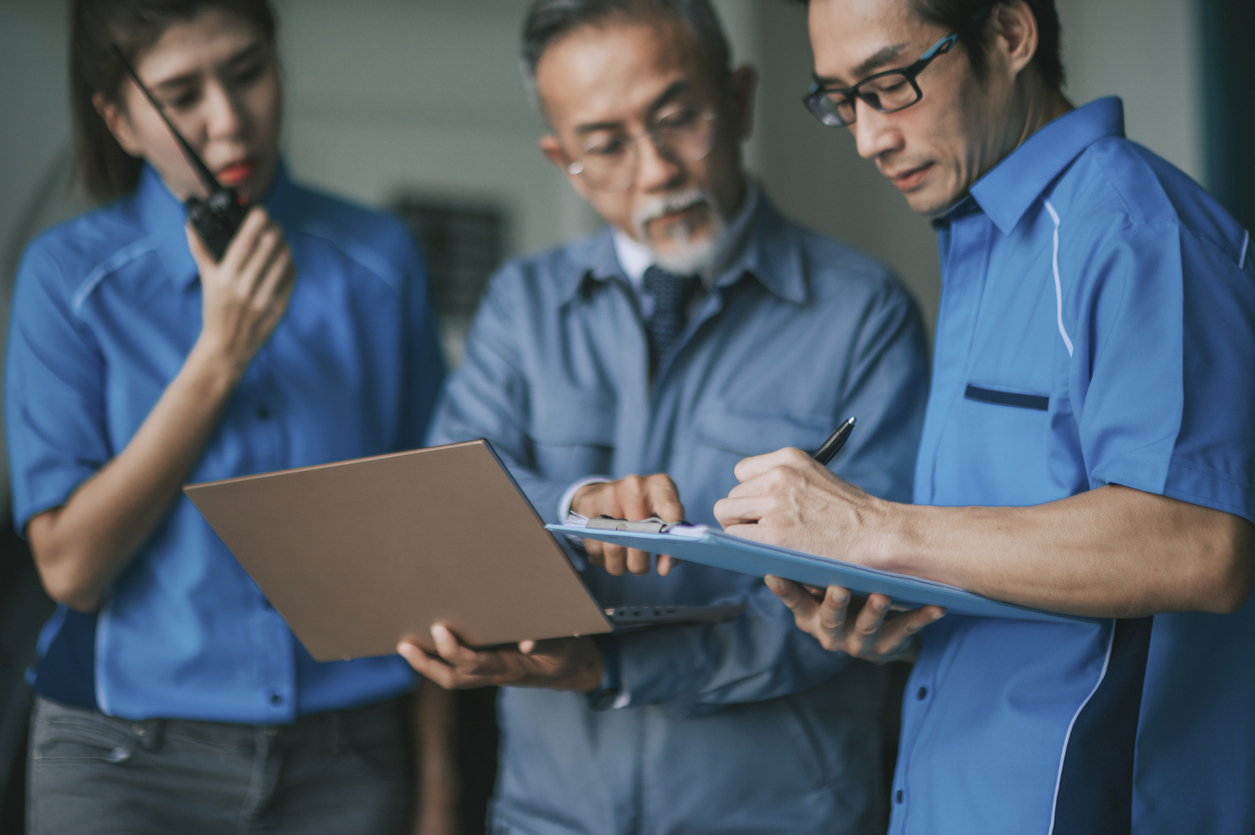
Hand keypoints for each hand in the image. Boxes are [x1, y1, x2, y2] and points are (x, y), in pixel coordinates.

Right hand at [188, 206, 295, 374]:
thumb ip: (201, 251)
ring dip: (284, 245)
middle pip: (268, 247)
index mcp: (225, 278)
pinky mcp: (279, 308)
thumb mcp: (207, 281)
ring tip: (280, 241)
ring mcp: (264, 299)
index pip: (244, 243)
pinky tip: (284, 261)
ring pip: (283, 260)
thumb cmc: (216, 310)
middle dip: (275, 230)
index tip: (261, 211)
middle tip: (275, 224)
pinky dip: (289, 265)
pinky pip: (290, 277)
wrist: (228, 346)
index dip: (256, 222)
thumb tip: (190, 225)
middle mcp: (244, 288)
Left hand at [397, 625, 602, 692]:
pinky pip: (459, 667)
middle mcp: (495, 674)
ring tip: (406, 645)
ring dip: (427, 664)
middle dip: (426, 664)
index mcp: (510, 669)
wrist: (576, 668)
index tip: (439, 630)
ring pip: (452, 676)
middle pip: (453, 677)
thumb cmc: (567, 653)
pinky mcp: (490, 665)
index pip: (474, 665)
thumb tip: (527, 641)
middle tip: (405, 644)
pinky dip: (439, 659)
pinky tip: (426, 643)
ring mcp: (491, 672)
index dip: (453, 651)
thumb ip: (547, 641)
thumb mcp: (563, 645)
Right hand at [572, 473, 683, 575]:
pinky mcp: (588, 504)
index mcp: (659, 486)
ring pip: (614, 548)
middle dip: (640, 565)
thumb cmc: (641, 509)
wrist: (606, 491)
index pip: (672, 510)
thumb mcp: (662, 516)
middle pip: (639, 538)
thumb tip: (665, 568)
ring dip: (620, 566)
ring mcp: (609, 494)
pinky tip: (606, 554)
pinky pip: (594, 547)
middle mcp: (635, 486)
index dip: (672, 537)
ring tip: (624, 564)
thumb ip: (671, 540)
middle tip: (640, 568)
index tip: (668, 563)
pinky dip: (602, 559)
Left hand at [713, 447, 888, 562]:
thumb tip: (749, 498)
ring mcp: (775, 504)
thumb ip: (784, 480)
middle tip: (765, 530)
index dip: (750, 494)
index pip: (742, 472)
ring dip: (742, 529)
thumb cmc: (852, 513)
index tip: (762, 509)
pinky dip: (745, 547)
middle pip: (731, 495)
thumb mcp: (816, 478)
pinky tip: (767, 551)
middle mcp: (778, 475)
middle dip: (744, 514)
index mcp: (789, 457)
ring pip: (726, 513)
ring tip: (769, 541)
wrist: (878, 534)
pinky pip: (735, 537)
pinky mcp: (773, 533)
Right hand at [766, 577, 943, 662]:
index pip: (794, 602)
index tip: (775, 576)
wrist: (878, 637)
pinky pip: (907, 630)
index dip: (784, 591)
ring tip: (883, 595)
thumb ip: (807, 569)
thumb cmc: (843, 599)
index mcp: (810, 616)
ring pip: (866, 627)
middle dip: (834, 605)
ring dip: (875, 611)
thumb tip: (783, 523)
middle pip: (830, 619)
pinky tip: (935, 607)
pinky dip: (921, 618)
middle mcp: (831, 632)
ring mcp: (861, 640)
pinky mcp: (890, 643)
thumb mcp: (819, 590)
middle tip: (838, 589)